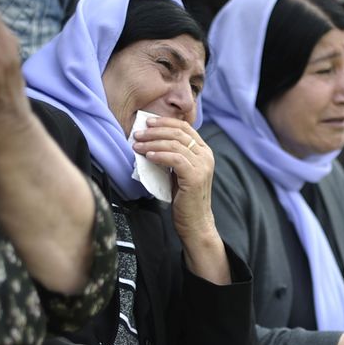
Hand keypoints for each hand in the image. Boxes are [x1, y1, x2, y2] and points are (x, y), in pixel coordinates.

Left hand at [131, 116, 217, 243]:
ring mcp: (202, 166)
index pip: (185, 128)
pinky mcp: (195, 177)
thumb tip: (152, 141)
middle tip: (138, 133)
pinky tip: (148, 156)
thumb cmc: (184, 199)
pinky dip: (159, 155)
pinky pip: (175, 159)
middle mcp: (206, 156)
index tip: (148, 123)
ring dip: (152, 142)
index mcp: (204, 151)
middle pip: (179, 133)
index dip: (165, 122)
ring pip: (175, 144)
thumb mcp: (179, 171)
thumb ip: (174, 155)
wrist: (195, 222)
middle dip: (155, 131)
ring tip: (137, 145)